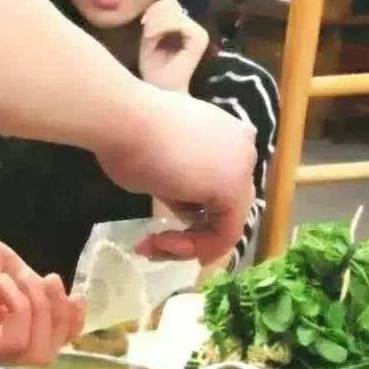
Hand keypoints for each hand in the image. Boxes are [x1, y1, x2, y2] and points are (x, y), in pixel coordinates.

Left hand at [0, 221, 84, 365]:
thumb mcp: (4, 264)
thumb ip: (30, 287)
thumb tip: (52, 300)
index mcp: (0, 326)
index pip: (48, 342)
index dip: (71, 323)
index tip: (76, 293)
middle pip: (49, 352)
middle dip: (61, 316)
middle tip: (48, 280)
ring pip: (38, 351)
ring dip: (42, 309)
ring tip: (21, 279)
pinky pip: (15, 340)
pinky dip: (21, 307)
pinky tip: (2, 283)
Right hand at [96, 86, 256, 264]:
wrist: (125, 122)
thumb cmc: (131, 135)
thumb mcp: (161, 164)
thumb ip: (182, 181)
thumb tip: (185, 201)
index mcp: (227, 136)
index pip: (218, 188)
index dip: (186, 216)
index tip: (153, 228)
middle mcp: (243, 148)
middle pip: (224, 208)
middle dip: (188, 235)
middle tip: (150, 244)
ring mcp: (242, 167)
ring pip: (225, 223)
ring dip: (186, 244)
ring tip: (150, 246)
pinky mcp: (233, 188)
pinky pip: (224, 234)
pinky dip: (194, 247)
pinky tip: (162, 243)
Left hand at [138, 0, 209, 92]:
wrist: (160, 92)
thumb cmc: (154, 70)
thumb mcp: (150, 41)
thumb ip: (154, 22)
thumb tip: (158, 5)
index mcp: (186, 29)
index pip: (171, 4)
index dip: (155, 9)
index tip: (142, 24)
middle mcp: (196, 29)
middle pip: (172, 4)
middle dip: (154, 15)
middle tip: (144, 31)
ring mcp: (200, 34)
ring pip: (174, 12)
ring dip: (156, 22)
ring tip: (147, 37)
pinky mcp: (199, 39)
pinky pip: (178, 22)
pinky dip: (160, 27)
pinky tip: (150, 38)